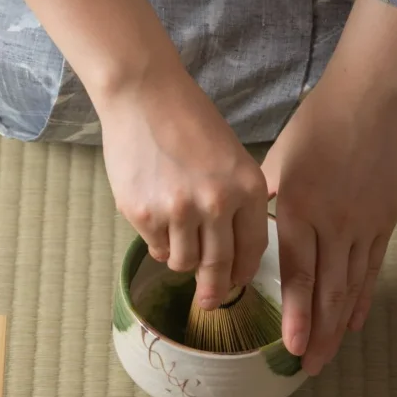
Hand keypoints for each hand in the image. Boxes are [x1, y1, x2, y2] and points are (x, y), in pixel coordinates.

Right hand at [11, 0, 268, 308]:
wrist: (144, 94)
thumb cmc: (190, 122)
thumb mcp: (233, 158)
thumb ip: (239, 202)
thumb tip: (233, 254)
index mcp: (248, 189)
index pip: (252, 250)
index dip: (243, 273)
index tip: (235, 283)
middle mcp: (217, 204)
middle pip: (220, 267)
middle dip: (214, 290)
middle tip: (209, 301)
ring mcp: (179, 211)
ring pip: (185, 263)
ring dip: (182, 260)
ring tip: (177, 241)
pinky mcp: (144, 213)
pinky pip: (156, 248)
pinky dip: (158, 244)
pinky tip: (157, 221)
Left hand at [262, 0, 396, 373]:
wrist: (367, 105)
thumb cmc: (313, 130)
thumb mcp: (273, 165)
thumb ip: (262, 206)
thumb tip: (247, 238)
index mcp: (299, 210)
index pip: (300, 275)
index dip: (297, 316)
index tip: (291, 348)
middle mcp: (333, 224)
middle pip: (328, 291)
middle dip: (318, 335)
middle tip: (310, 368)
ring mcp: (363, 226)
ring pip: (351, 287)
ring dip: (338, 326)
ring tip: (328, 356)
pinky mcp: (384, 222)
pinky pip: (372, 269)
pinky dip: (362, 298)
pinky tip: (353, 323)